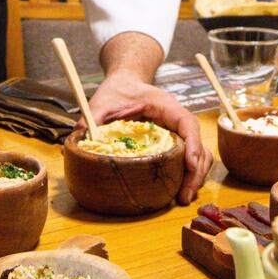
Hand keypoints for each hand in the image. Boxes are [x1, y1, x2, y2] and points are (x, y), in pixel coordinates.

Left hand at [88, 69, 212, 204]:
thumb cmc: (118, 90)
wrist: (126, 81)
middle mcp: (177, 120)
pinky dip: (188, 174)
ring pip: (198, 155)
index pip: (187, 124)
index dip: (192, 145)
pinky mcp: (174, 142)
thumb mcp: (103, 101)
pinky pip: (188, 158)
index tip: (189, 165)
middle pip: (198, 145)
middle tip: (183, 196)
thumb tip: (79, 141)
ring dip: (195, 176)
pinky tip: (179, 189)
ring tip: (183, 197)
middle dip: (195, 172)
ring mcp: (178, 132)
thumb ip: (92, 118)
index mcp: (165, 106)